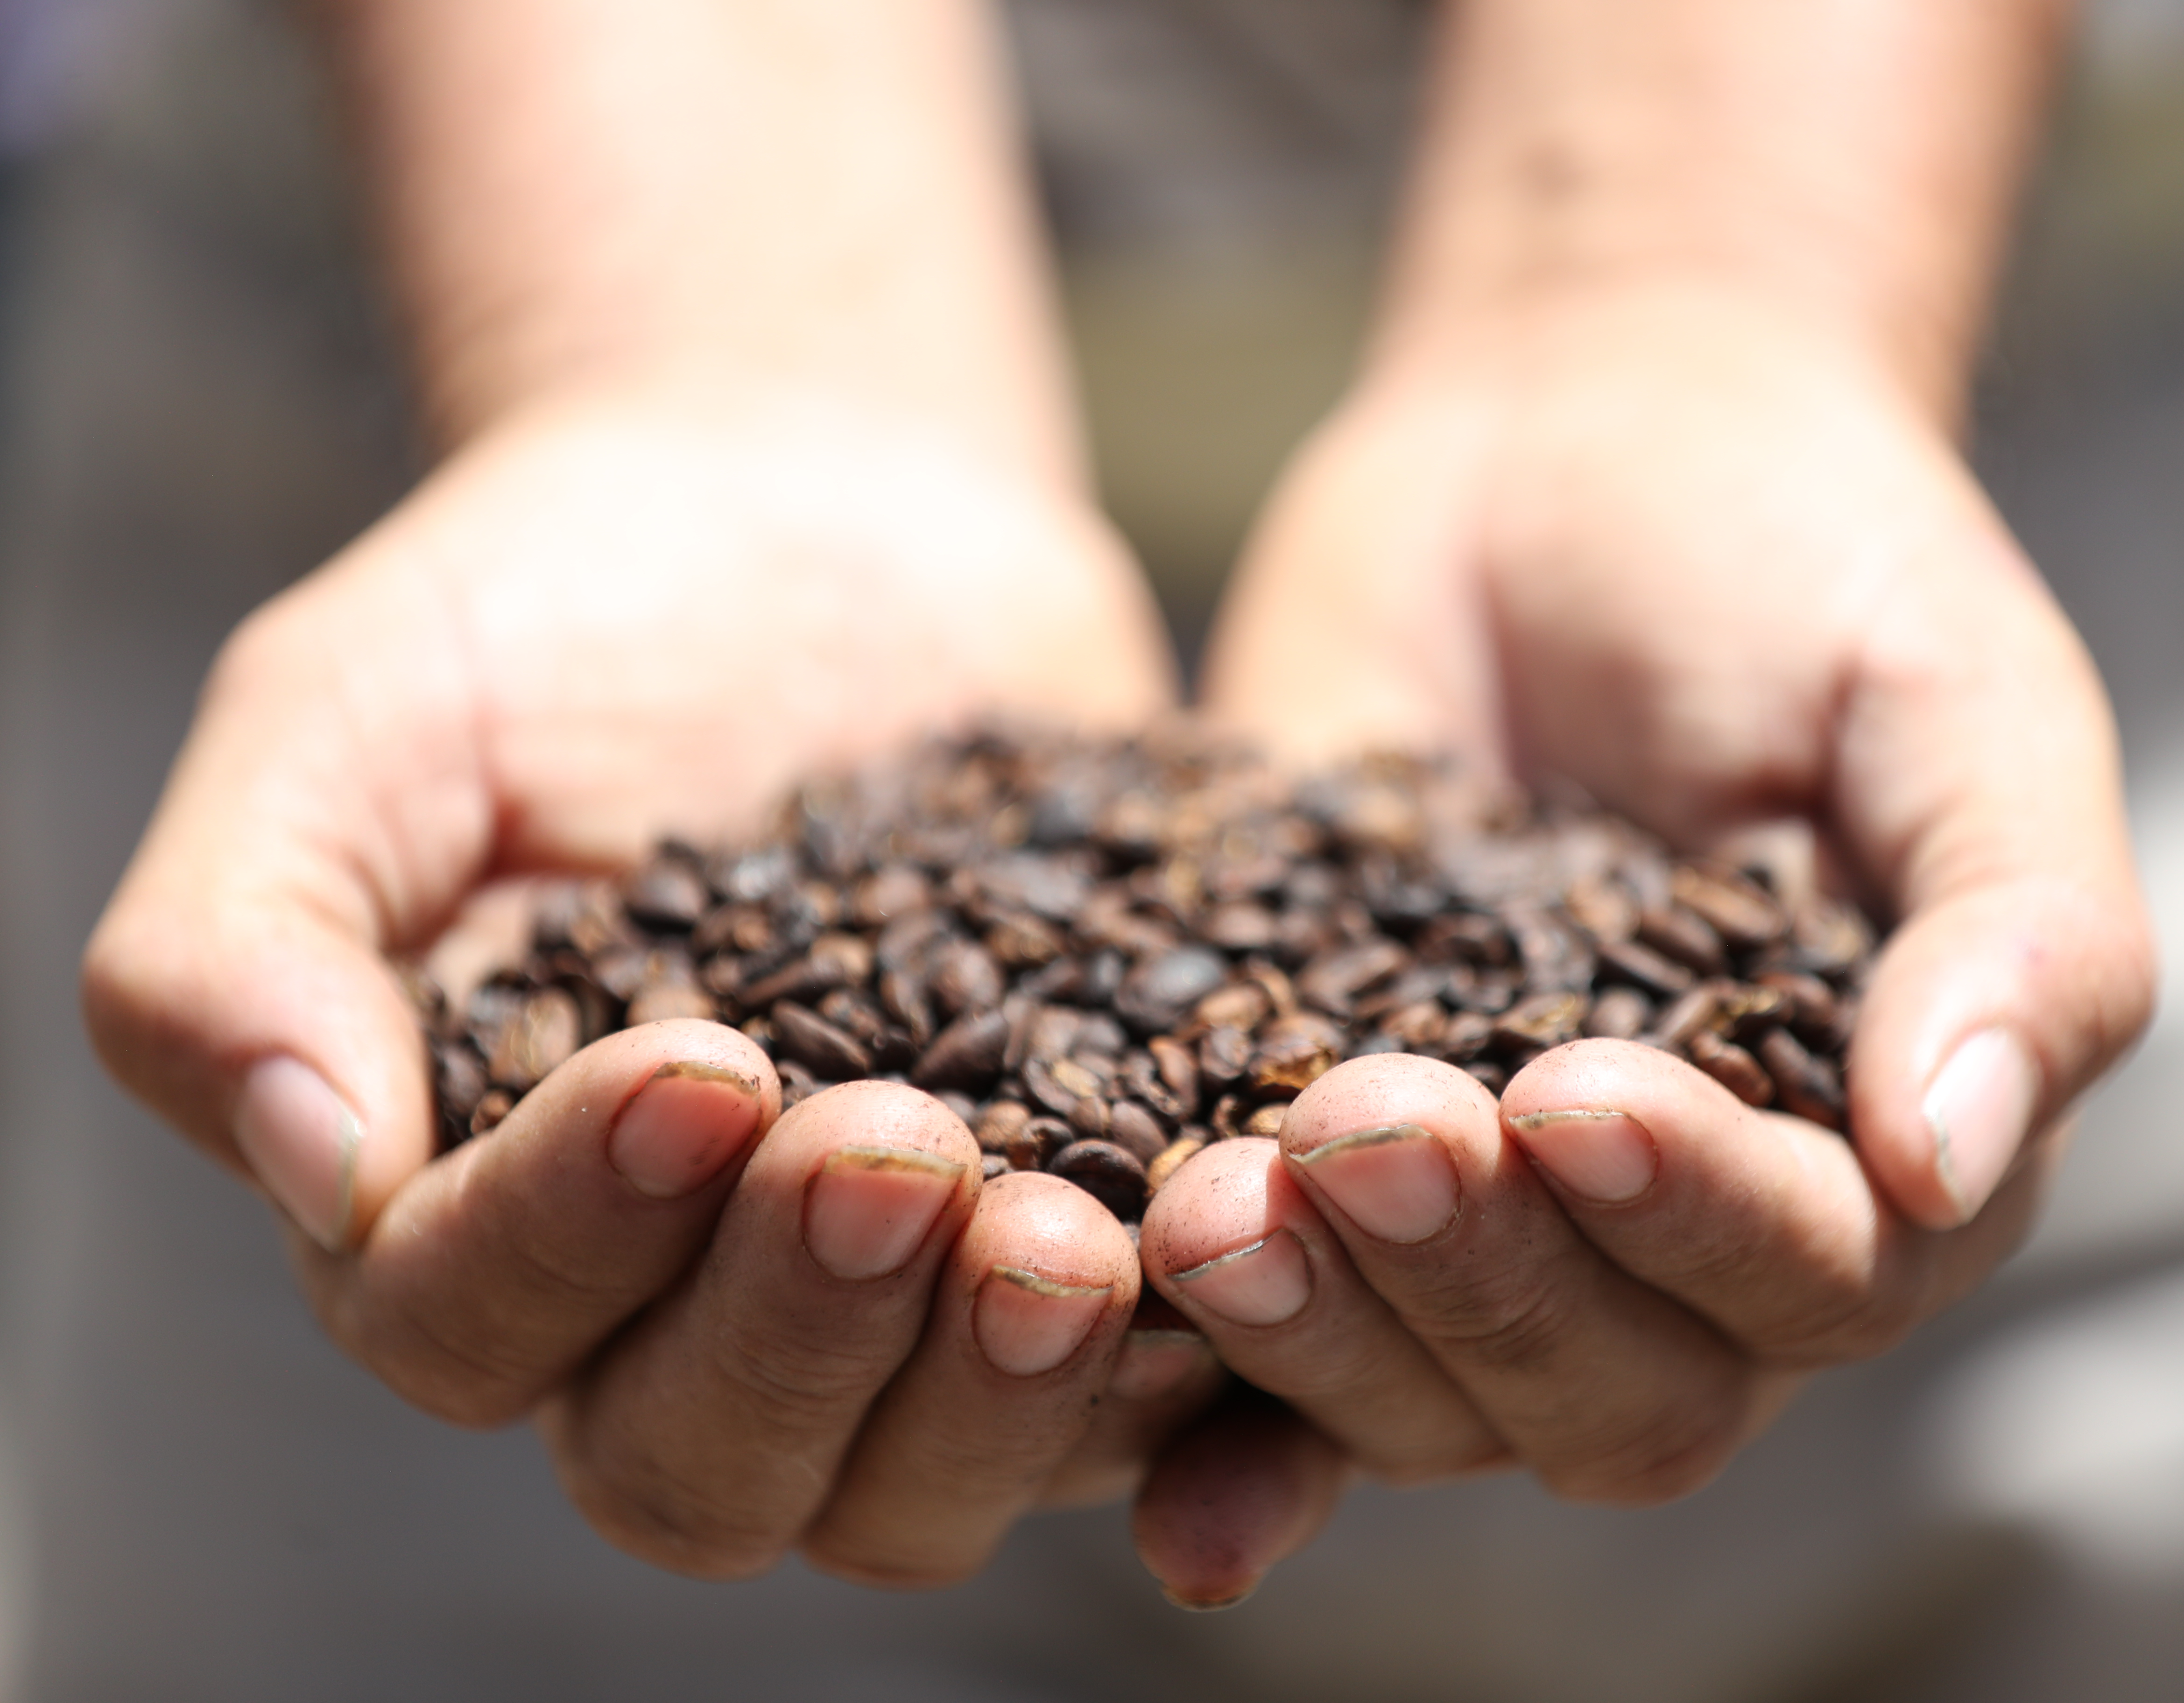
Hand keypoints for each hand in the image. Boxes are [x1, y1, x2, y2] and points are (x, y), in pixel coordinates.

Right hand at [81, 379, 1262, 1585]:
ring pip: (925, 1478)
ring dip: (1001, 1395)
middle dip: (799, 1336)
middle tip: (893, 1155)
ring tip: (1077, 1234)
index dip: (571, 1235)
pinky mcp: (1085, 1228)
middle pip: (709, 1461)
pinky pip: (1147, 1380)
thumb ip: (245, 940)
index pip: (478, 1322)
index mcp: (473, 1218)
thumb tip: (311, 1164)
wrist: (806, 518)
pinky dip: (1199, 1357)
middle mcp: (678, 1306)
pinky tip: (1243, 1234)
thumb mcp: (342, 720)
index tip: (691, 1067)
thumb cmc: (540, 618)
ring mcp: (900, 1299)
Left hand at [1155, 283, 2154, 1503]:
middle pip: (1612, 1390)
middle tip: (1367, 1125)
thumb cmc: (1809, 563)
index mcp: (1874, 1152)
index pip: (1814, 1278)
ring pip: (1432, 1404)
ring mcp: (1492, 1223)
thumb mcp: (1962, 706)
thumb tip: (1958, 1162)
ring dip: (1324, 1341)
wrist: (1578, 443)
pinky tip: (1156, 1489)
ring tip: (1214, 1212)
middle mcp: (1684, 1237)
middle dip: (1486, 1281)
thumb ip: (2023, 934)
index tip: (1575, 1096)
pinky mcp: (1321, 1175)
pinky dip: (1224, 1443)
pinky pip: (1276, 1369)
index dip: (1697, 1220)